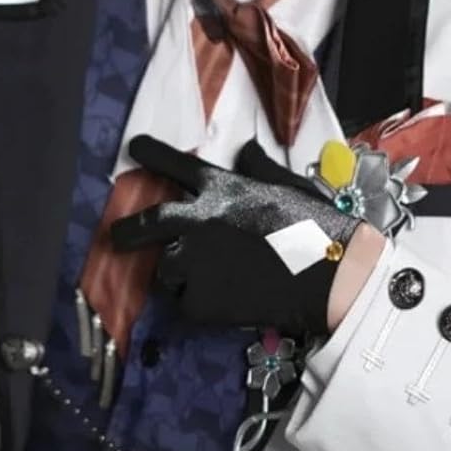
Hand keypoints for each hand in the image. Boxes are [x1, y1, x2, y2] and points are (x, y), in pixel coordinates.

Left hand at [110, 134, 369, 338]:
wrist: (332, 276)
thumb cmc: (316, 225)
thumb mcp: (287, 185)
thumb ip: (258, 168)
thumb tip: (245, 149)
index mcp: (220, 189)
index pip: (175, 164)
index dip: (151, 153)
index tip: (133, 147)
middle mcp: (197, 221)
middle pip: (146, 223)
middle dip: (126, 230)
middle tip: (117, 236)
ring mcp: (194, 262)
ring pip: (165, 270)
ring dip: (176, 273)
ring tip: (202, 280)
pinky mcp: (199, 300)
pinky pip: (184, 303)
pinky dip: (197, 304)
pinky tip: (222, 303)